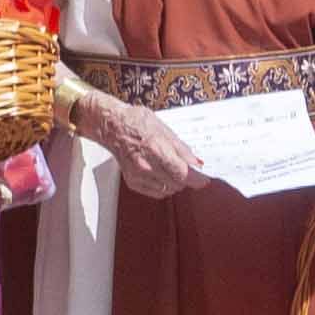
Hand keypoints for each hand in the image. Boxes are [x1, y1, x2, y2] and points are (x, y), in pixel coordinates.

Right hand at [68, 84, 208, 198]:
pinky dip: (163, 187)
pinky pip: (156, 193)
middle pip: (178, 184)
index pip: (183, 173)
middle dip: (186, 178)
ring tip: (170, 169)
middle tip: (185, 169)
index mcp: (156, 149)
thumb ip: (182, 149)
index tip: (204, 179)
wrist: (111, 126)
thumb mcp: (164, 129)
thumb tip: (196, 163)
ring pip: (168, 190)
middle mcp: (146, 165)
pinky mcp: (133, 181)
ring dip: (174, 183)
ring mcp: (138, 175)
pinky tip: (160, 174)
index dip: (197, 179)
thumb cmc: (136, 122)